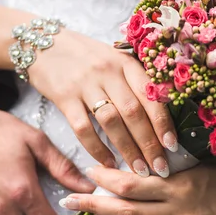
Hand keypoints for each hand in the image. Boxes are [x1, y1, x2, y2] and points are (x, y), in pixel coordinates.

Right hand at [29, 28, 176, 176]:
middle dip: (149, 143)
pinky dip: (97, 148)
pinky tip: (107, 163)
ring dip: (128, 149)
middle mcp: (108, 71)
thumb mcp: (114, 59)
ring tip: (139, 170)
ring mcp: (85, 84)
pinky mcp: (64, 96)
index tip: (173, 146)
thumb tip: (160, 117)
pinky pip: (83, 128)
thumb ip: (134, 81)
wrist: (43, 44)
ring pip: (112, 122)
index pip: (151, 95)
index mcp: (125, 62)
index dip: (164, 122)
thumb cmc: (85, 56)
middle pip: (134, 112)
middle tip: (160, 168)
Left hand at [61, 163, 215, 214]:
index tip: (84, 172)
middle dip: (93, 209)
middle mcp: (180, 214)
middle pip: (127, 214)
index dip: (105, 179)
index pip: (132, 184)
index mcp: (181, 187)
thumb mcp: (195, 165)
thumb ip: (163, 169)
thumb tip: (126, 167)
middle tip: (66, 203)